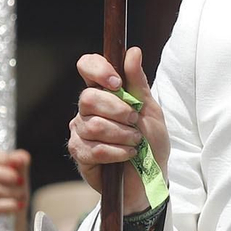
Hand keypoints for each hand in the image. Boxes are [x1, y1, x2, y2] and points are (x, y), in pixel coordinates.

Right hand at [0, 147, 29, 230]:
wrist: (13, 223)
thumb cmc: (14, 196)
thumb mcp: (20, 178)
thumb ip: (20, 166)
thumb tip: (22, 157)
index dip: (1, 156)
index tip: (19, 162)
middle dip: (5, 174)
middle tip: (20, 180)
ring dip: (12, 192)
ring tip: (23, 197)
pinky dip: (7, 206)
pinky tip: (18, 206)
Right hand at [69, 47, 168, 215]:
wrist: (151, 178)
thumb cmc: (150, 142)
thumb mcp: (150, 110)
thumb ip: (138, 83)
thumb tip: (133, 52)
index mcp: (103, 92)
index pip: (87, 66)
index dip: (97, 69)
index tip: (116, 82)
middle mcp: (86, 109)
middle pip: (88, 98)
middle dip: (118, 110)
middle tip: (134, 122)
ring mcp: (80, 131)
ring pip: (93, 126)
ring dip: (122, 135)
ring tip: (135, 142)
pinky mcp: (79, 154)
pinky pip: (94, 149)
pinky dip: (117, 152)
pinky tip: (127, 155)